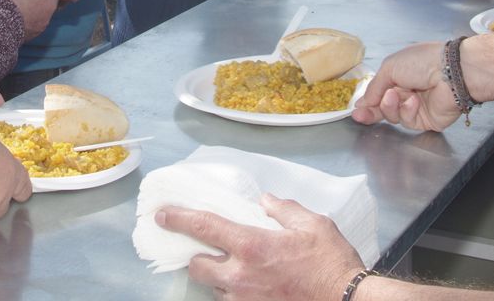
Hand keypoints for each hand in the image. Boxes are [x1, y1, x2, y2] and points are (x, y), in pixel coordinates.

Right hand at [0, 0, 80, 39]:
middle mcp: (50, 8)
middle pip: (56, 4)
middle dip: (51, 1)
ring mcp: (43, 23)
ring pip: (44, 15)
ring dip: (37, 11)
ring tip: (20, 8)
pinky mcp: (34, 35)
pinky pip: (34, 25)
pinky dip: (29, 21)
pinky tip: (16, 18)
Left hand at [155, 194, 364, 300]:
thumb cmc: (332, 265)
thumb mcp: (313, 225)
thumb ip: (284, 209)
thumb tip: (266, 202)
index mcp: (252, 246)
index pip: (203, 227)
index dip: (178, 218)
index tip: (161, 215)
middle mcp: (241, 276)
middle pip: (197, 266)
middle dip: (196, 257)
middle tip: (206, 250)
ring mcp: (246, 299)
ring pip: (213, 289)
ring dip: (217, 278)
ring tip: (234, 269)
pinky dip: (234, 294)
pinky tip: (249, 286)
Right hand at [351, 41, 460, 130]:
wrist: (452, 72)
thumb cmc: (422, 61)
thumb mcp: (390, 68)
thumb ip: (374, 88)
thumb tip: (362, 103)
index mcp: (399, 76)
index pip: (379, 93)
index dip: (367, 101)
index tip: (356, 109)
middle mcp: (407, 92)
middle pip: (384, 109)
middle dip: (372, 112)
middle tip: (360, 115)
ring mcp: (417, 108)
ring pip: (393, 116)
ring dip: (390, 107)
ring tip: (395, 95)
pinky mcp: (427, 120)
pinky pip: (408, 121)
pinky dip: (408, 111)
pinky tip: (414, 101)